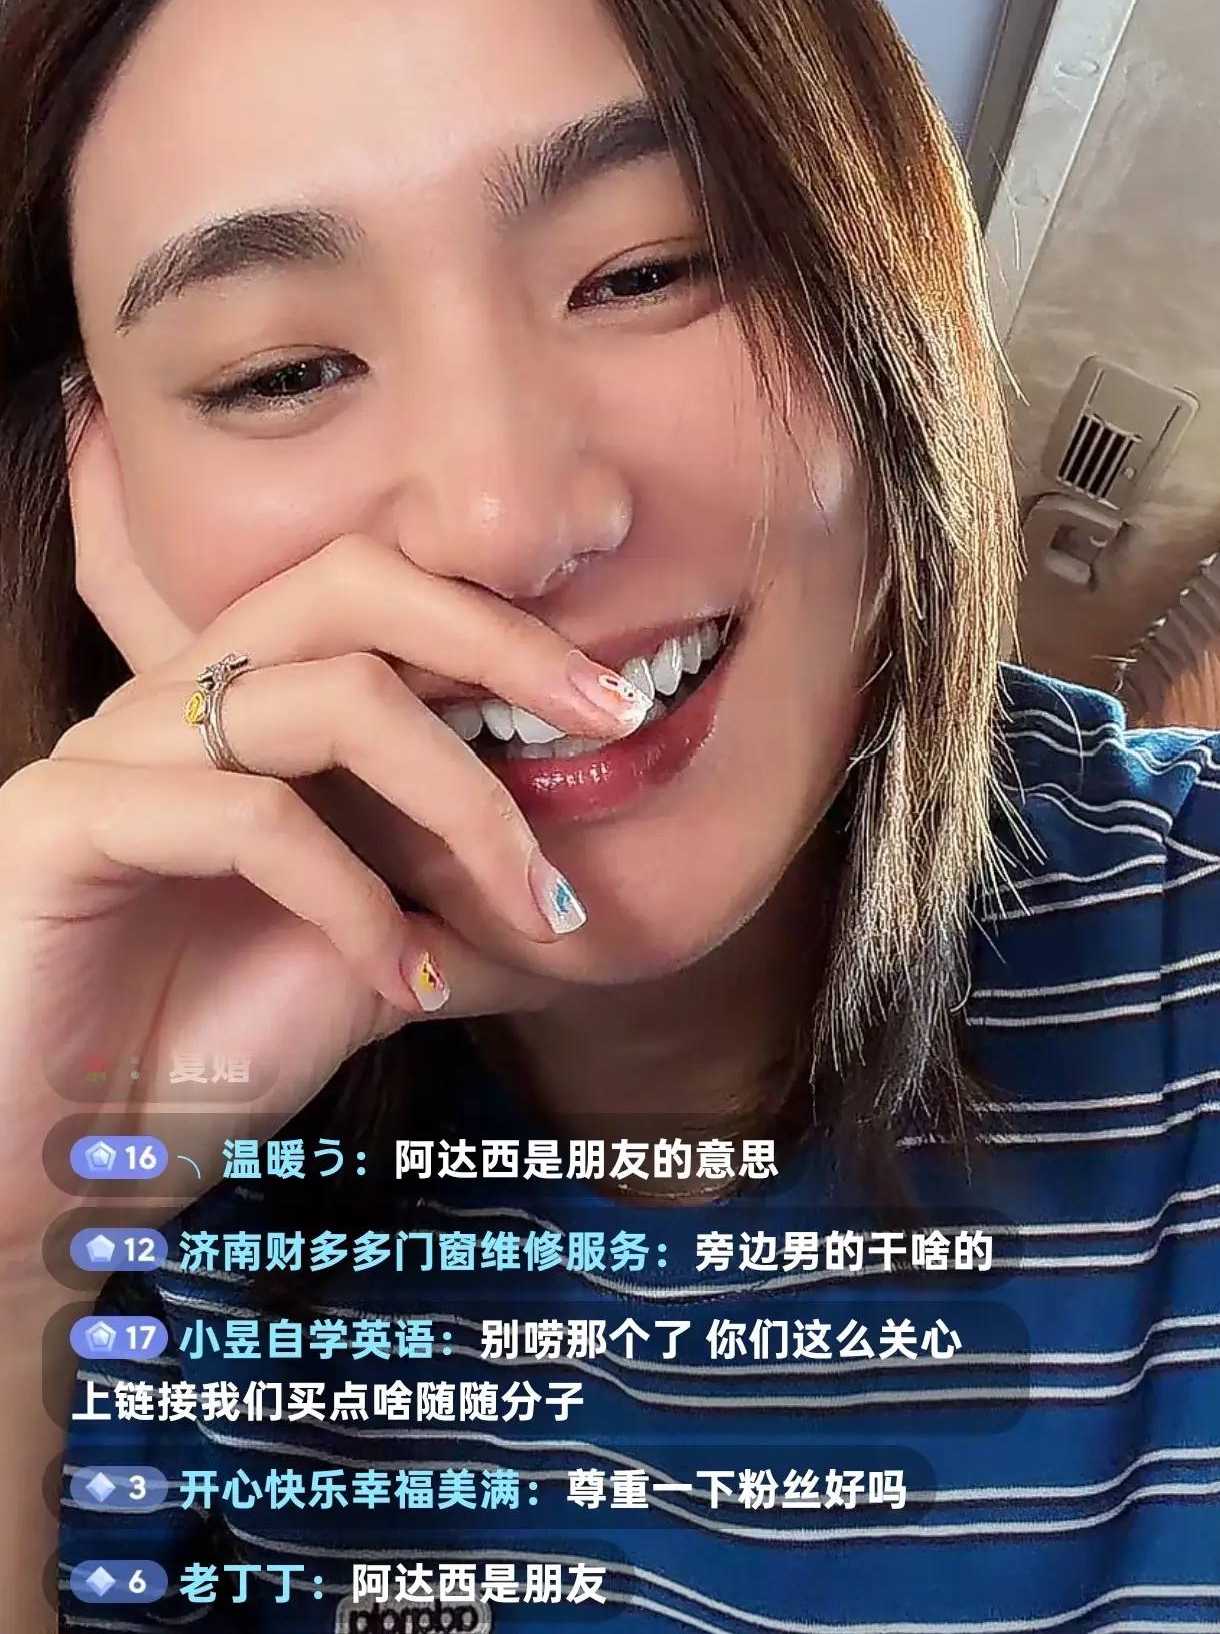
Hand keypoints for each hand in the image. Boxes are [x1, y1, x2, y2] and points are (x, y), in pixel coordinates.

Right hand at [0, 407, 647, 1256]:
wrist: (57, 1176)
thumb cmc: (199, 1059)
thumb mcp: (372, 968)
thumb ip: (461, 913)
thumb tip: (591, 903)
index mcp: (239, 707)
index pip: (378, 598)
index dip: (506, 631)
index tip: (620, 708)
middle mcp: (173, 701)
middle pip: (349, 584)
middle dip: (499, 640)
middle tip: (610, 716)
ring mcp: (110, 752)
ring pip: (324, 699)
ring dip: (461, 802)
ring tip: (537, 908)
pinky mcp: (58, 823)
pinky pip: (249, 818)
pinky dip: (354, 898)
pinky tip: (398, 978)